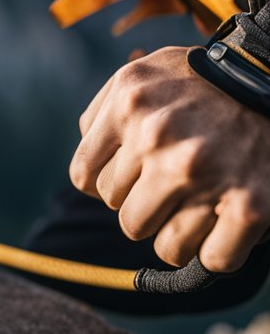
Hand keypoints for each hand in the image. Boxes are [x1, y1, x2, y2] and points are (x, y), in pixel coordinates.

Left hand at [70, 46, 269, 271]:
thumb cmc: (210, 82)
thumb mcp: (147, 74)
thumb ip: (106, 115)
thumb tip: (88, 170)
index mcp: (128, 101)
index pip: (85, 179)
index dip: (113, 183)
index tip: (139, 174)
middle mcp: (159, 136)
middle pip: (122, 212)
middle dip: (148, 203)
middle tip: (182, 181)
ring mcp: (201, 172)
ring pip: (162, 244)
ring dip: (183, 232)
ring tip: (206, 201)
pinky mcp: (249, 206)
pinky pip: (212, 260)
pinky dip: (222, 250)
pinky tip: (230, 222)